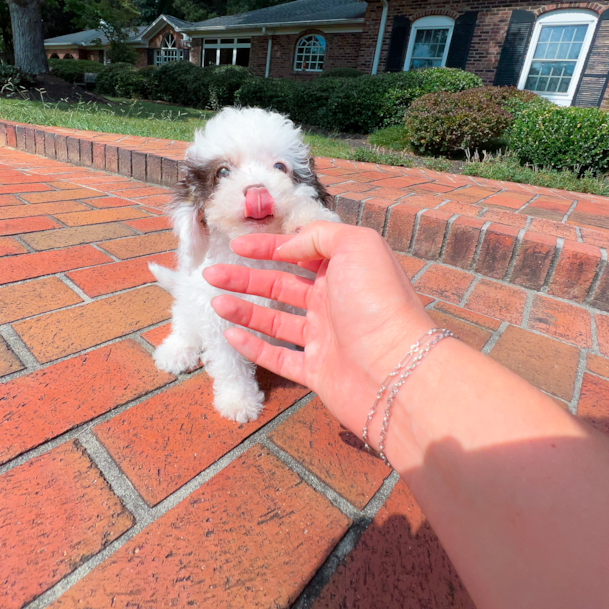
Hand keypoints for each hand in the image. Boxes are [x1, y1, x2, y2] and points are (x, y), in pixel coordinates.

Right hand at [203, 221, 437, 436]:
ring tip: (215, 302)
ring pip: (276, 321)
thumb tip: (289, 243)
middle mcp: (334, 302)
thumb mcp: (356, 245)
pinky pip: (279, 358)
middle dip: (245, 278)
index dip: (267, 246)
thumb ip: (320, 235)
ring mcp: (326, 339)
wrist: (397, 370)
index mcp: (344, 271)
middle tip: (212, 274)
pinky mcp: (318, 373)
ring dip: (244, 310)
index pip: (299, 252)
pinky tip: (231, 335)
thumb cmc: (379, 302)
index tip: (236, 245)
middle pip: (281, 286)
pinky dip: (254, 347)